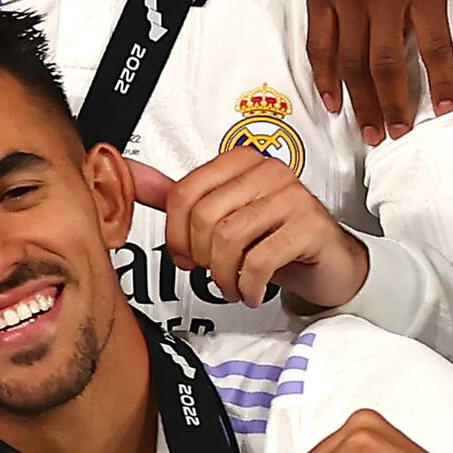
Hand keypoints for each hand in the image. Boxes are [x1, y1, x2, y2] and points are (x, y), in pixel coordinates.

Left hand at [123, 145, 369, 313]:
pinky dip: (248, 285)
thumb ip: (174, 194)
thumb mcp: (220, 213)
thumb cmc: (273, 235)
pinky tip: (251, 290)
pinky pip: (260, 260)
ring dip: (222, 274)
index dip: (174, 232)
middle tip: (207, 271)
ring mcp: (293, 197)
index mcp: (239, 162)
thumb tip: (125, 172)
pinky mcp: (311, 227)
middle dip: (198, 255)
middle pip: (204, 217)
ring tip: (230, 284)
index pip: (183, 193)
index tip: (182, 252)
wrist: (326, 261)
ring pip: (229, 238)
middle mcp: (268, 172)